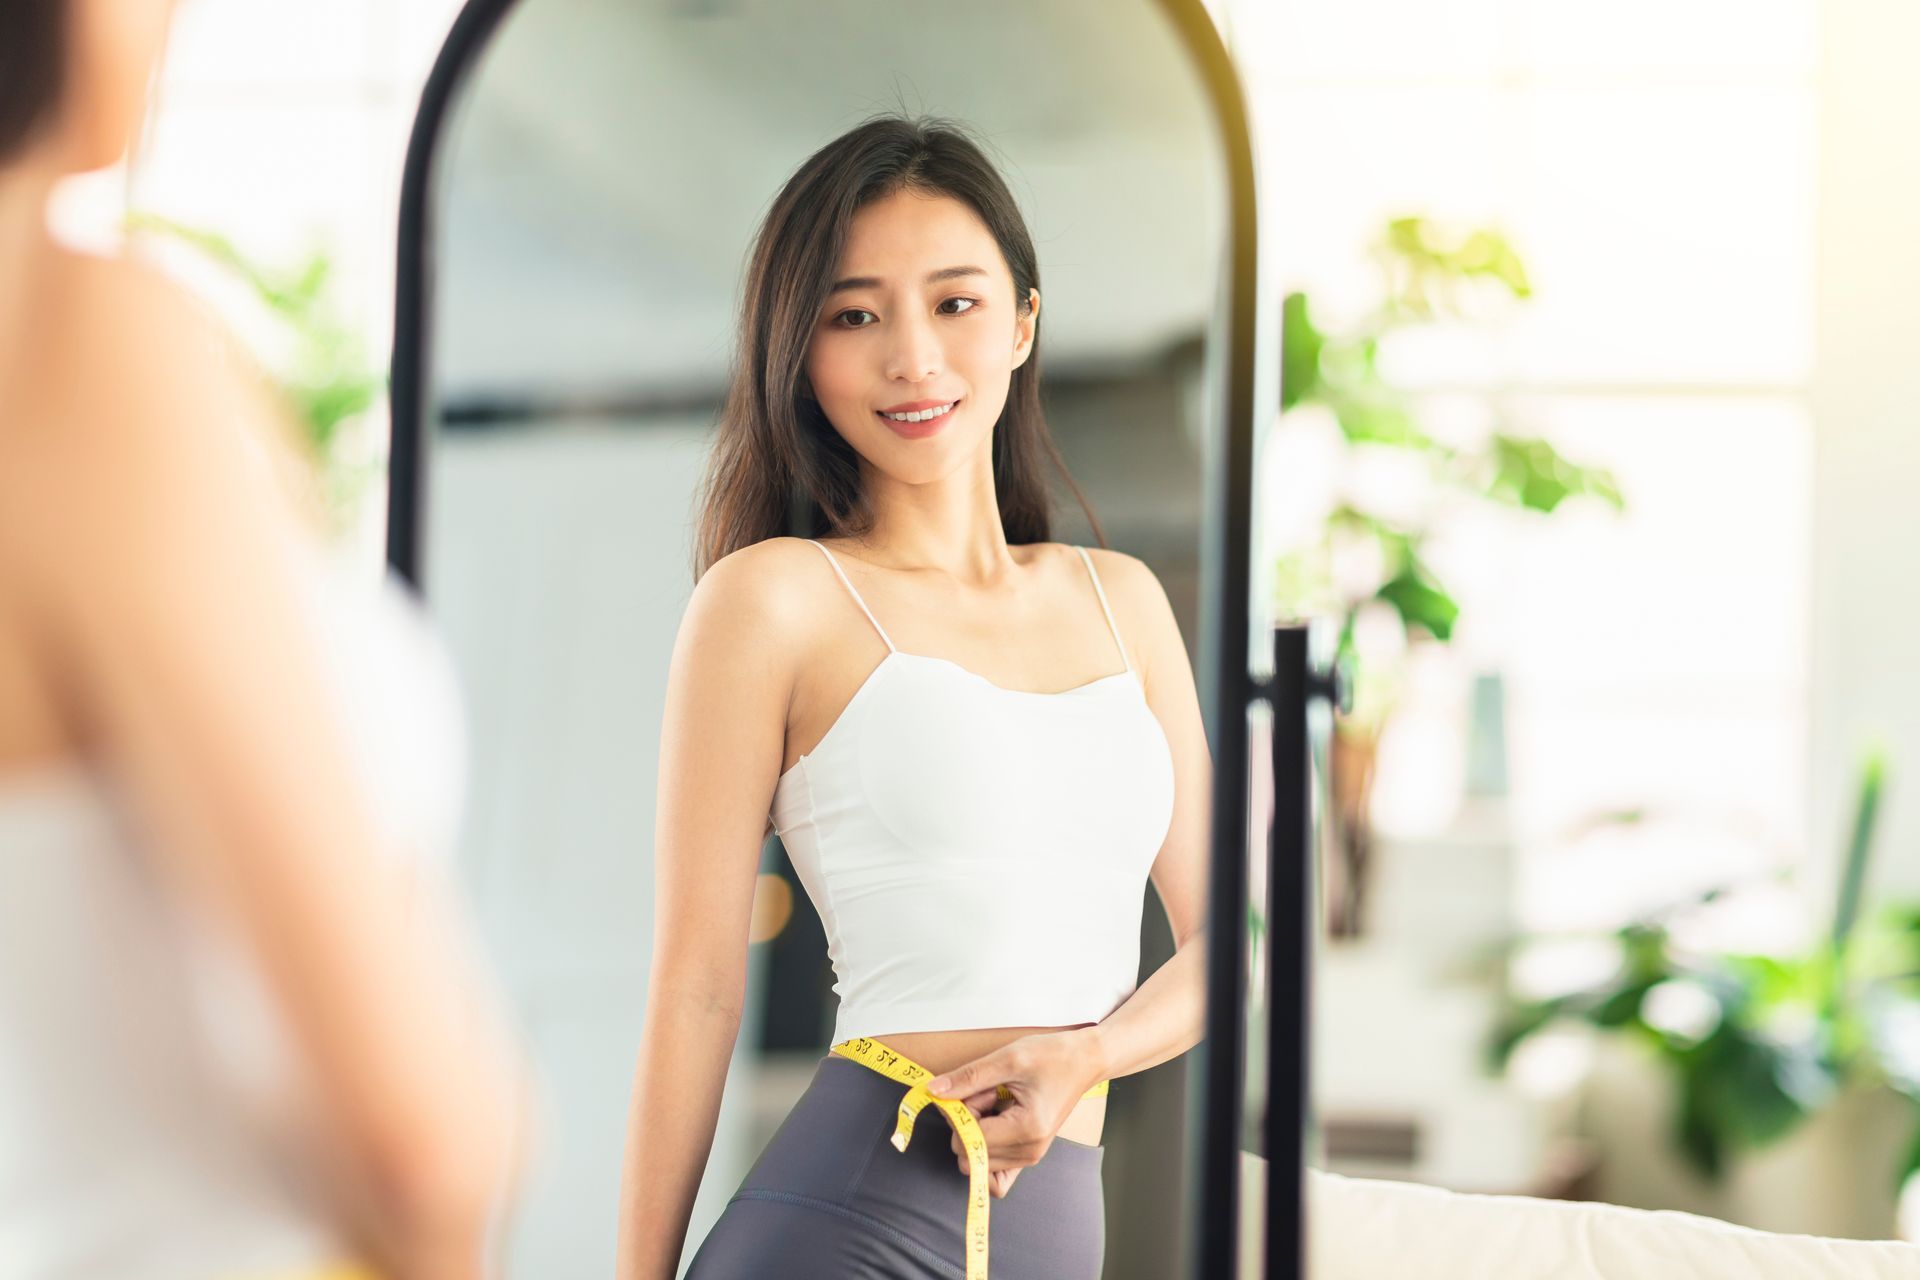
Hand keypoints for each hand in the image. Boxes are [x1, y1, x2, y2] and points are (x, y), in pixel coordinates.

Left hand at [924, 1029, 1100, 1197]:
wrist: (1085, 1060)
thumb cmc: (1052, 1056)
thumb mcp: (1007, 1059)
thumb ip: (968, 1078)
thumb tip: (933, 1092)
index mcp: (1027, 1131)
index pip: (969, 1141)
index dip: (963, 1112)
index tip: (977, 1088)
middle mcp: (1029, 1152)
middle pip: (969, 1153)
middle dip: (969, 1121)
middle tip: (989, 1093)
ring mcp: (1030, 1157)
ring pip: (977, 1160)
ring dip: (977, 1130)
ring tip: (996, 1103)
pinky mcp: (1028, 1154)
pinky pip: (995, 1174)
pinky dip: (984, 1150)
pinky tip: (994, 1122)